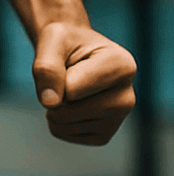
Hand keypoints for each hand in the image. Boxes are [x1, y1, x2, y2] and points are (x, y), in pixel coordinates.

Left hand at [32, 22, 135, 145]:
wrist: (73, 51)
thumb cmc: (64, 43)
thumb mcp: (51, 42)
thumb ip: (47, 68)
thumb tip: (50, 104)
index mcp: (122, 67)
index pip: (71, 90)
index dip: (55, 79)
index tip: (68, 62)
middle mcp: (127, 97)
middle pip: (68, 112)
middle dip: (53, 96)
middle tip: (66, 76)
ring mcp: (118, 118)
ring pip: (63, 125)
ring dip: (53, 107)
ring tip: (70, 88)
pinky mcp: (104, 133)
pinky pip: (62, 133)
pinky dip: (55, 120)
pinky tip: (71, 103)